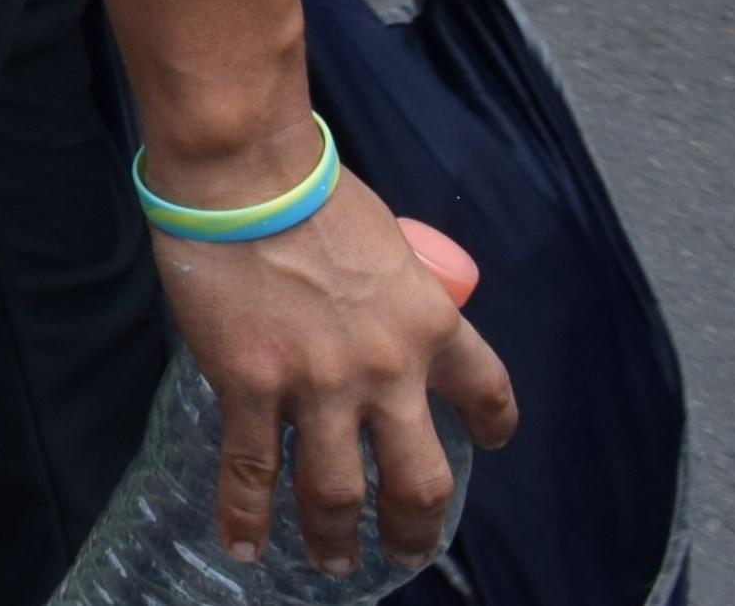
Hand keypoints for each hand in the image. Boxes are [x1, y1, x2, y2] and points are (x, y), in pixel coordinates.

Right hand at [156, 175, 511, 569]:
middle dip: (415, 525)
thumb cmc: (308, 184)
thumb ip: (385, 287)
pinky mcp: (251, 383)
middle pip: (418, 476)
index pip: (486, 390)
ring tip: (333, 561)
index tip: (484, 445)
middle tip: (408, 548)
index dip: (491, 425)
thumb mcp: (384, 239)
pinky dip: (247, 517)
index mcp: (430, 322)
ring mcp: (318, 384)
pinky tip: (245, 546)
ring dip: (336, 538)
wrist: (244, 172)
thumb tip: (362, 306)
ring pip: (337, 490)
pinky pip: (251, 468)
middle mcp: (388, 369)